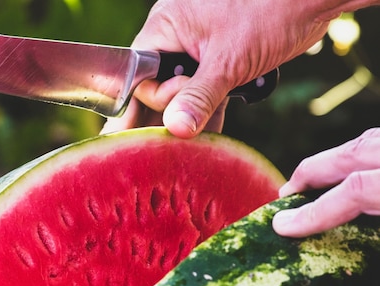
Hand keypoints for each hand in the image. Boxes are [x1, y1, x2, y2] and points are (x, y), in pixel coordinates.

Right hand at [103, 0, 337, 136]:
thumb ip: (198, 98)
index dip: (154, 99)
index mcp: (166, 26)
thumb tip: (174, 128)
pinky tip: (208, 135)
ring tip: (183, 146)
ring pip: (182, 91)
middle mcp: (177, 35)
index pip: (141, 74)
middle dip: (165, 114)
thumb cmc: (270, 12)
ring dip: (189, 116)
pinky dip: (209, 110)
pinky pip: (205, 89)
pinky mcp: (221, 58)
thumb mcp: (228, 62)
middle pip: (158, 85)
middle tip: (162, 143)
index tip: (175, 111)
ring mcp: (198, 47)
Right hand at [273, 128, 379, 285]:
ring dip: (334, 159)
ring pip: (371, 140)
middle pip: (356, 152)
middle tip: (284, 197)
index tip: (281, 227)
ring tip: (309, 182)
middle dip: (313, 172)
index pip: (355, 191)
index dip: (315, 211)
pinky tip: (351, 171)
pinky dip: (360, 153)